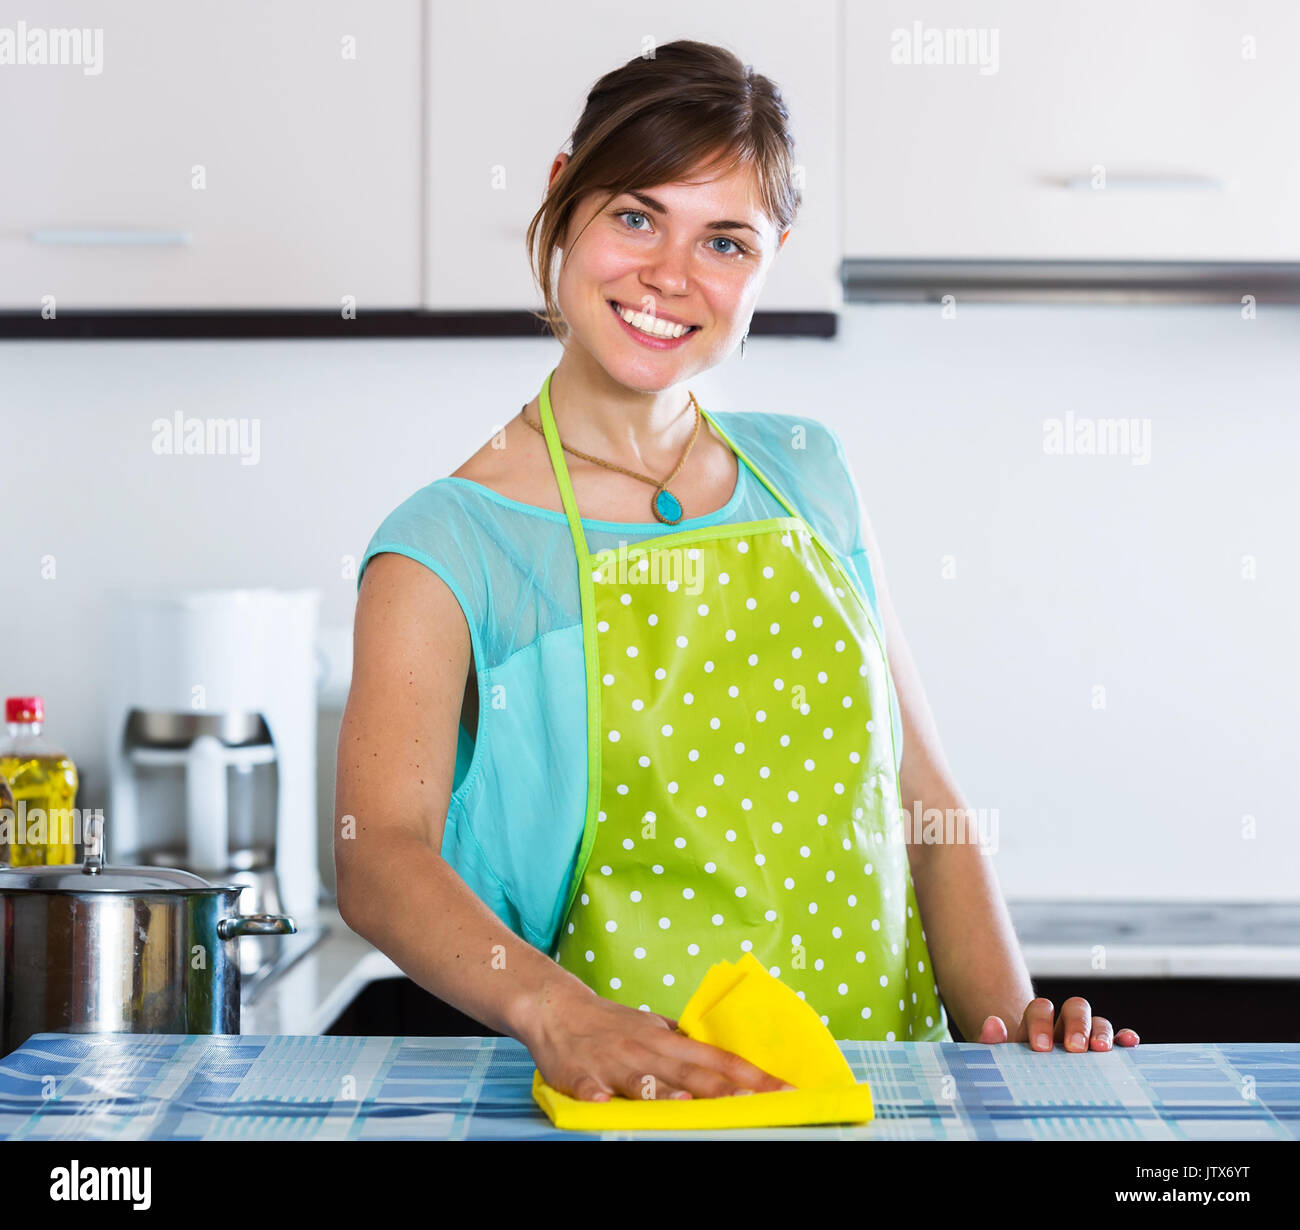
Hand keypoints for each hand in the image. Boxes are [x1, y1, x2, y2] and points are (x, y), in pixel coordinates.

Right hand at [519, 980, 797, 1101]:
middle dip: (722, 1088)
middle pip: (689, 1071)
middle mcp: (646, 1050)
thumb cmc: (611, 1024)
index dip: (751, 1074)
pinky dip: (595, 1094)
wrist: (558, 1008)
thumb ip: (686, 1046)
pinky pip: (587, 1085)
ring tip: (684, 1103)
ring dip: (663, 1091)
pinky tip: (602, 1103)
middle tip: (752, 1102)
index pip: (718, 1057)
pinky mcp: (579, 1073)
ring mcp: (613, 1062)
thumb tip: (727, 1061)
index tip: (784, 1088)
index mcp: (667, 1041)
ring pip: (641, 1079)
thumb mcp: (654, 1029)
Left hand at [978, 996, 1139, 1051]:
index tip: (1041, 1048)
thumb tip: (992, 1024)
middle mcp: (1064, 1024)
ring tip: (1100, 1050)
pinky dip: (1124, 1038)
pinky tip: (1129, 1043)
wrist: (1030, 1079)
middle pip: (1075, 1007)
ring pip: (1099, 1021)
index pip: (1041, 1008)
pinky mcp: (1105, 1051)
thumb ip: (992, 1041)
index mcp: (1037, 1022)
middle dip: (1077, 1025)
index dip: (1042, 1022)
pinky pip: (1119, 1039)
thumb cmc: (1014, 1066)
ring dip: (1101, 1032)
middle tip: (1074, 1048)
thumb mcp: (999, 1056)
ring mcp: (1086, 1035)